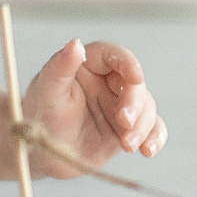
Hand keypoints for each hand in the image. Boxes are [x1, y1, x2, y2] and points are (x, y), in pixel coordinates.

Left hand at [22, 39, 166, 175]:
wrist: (43, 153)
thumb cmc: (40, 117)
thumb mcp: (47, 92)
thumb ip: (61, 67)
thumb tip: (75, 43)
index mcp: (89, 64)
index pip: (114, 56)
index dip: (128, 63)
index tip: (136, 77)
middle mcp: (110, 82)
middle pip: (135, 84)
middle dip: (135, 103)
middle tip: (125, 122)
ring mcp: (122, 105)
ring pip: (146, 107)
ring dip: (142, 126)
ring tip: (127, 145)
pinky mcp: (130, 129)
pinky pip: (152, 129)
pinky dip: (155, 138)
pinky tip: (149, 150)